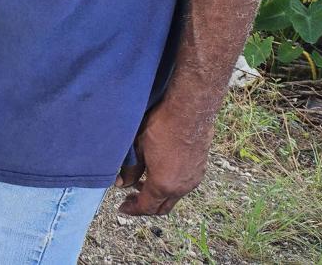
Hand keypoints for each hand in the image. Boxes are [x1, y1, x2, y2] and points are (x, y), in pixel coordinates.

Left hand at [115, 101, 212, 216]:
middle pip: (162, 208)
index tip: (122, 207)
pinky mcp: (200, 170)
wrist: (189, 112)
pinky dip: (169, 186)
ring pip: (173, 197)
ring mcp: (193, 180)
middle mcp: (181, 188)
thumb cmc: (162, 126)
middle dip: (145, 206)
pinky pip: (183, 186)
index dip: (132, 209)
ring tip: (143, 183)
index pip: (146, 207)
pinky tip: (160, 173)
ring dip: (158, 195)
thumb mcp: (138, 148)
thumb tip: (121, 184)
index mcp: (164, 184)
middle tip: (130, 198)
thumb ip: (130, 170)